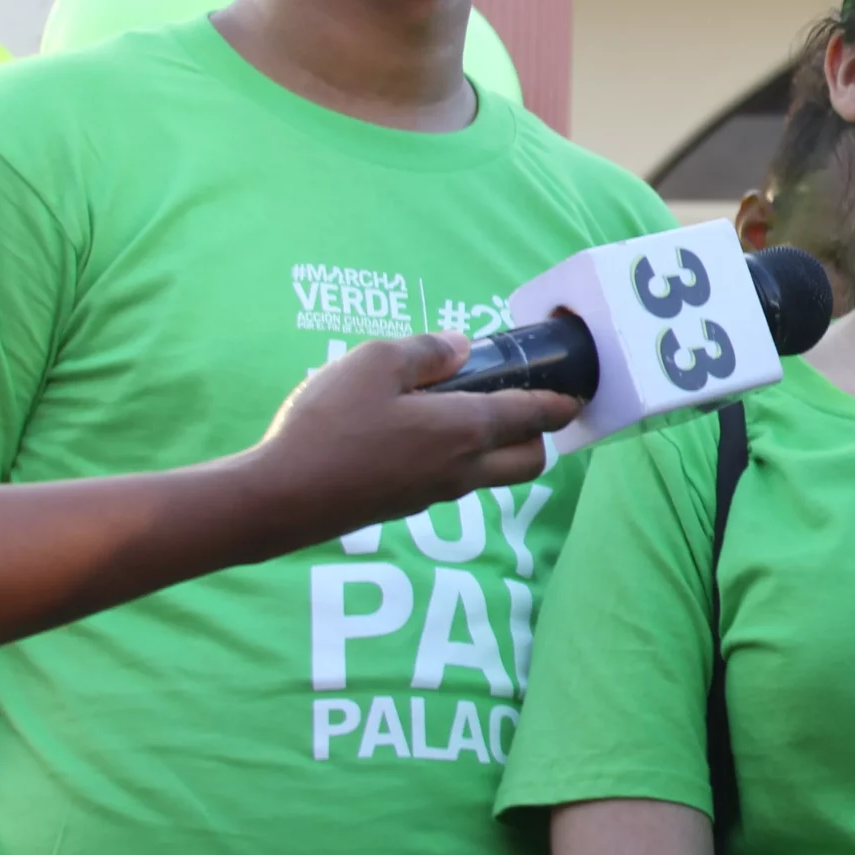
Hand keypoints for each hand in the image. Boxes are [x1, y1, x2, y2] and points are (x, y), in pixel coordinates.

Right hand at [245, 334, 581, 541]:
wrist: (280, 498)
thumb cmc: (330, 424)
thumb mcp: (374, 363)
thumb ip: (425, 350)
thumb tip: (461, 347)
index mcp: (466, 430)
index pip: (534, 417)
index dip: (560, 405)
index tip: (574, 398)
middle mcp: (462, 469)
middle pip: (530, 462)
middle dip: (538, 436)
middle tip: (522, 405)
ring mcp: (435, 495)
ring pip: (491, 476)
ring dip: (496, 449)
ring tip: (465, 413)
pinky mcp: (405, 508)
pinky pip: (452, 483)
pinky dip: (456, 461)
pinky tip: (419, 438)